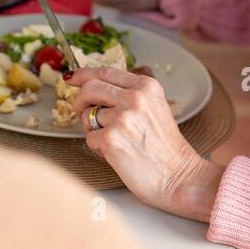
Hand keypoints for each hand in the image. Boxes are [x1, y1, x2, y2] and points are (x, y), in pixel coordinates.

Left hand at [67, 65, 223, 219]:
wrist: (178, 176)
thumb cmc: (166, 147)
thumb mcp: (155, 107)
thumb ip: (130, 93)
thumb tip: (94, 86)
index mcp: (146, 86)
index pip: (105, 72)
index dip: (83, 74)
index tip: (71, 77)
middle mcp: (135, 98)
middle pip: (90, 88)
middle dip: (80, 101)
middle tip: (82, 113)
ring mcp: (122, 118)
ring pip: (87, 115)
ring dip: (93, 128)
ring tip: (114, 140)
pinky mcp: (111, 140)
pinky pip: (89, 137)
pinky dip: (97, 147)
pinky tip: (116, 153)